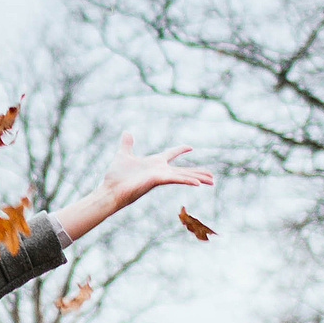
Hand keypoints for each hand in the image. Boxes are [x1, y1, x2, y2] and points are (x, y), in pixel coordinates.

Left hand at [55, 135, 213, 242]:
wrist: (110, 190)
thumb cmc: (116, 176)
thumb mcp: (123, 154)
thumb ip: (127, 144)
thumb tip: (127, 132)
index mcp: (154, 163)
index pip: (170, 154)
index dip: (180, 150)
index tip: (190, 147)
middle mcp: (160, 170)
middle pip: (183, 170)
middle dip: (198, 172)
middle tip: (212, 176)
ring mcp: (160, 176)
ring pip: (183, 175)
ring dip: (198, 177)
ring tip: (212, 181)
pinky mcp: (158, 180)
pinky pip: (176, 179)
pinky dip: (187, 180)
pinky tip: (198, 183)